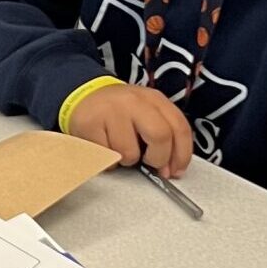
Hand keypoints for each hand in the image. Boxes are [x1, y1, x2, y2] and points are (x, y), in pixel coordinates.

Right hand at [67, 83, 193, 174]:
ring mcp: (111, 111)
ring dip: (127, 160)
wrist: (84, 96)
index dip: (181, 155)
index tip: (175, 171)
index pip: (179, 127)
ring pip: (130, 153)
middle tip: (149, 163)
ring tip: (120, 149)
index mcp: (154, 99)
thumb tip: (170, 169)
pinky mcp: (90, 123)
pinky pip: (107, 158)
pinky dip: (109, 161)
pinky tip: (106, 147)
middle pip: (160, 136)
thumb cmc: (120, 112)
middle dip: (158, 159)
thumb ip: (163, 135)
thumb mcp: (146, 114)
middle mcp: (134, 101)